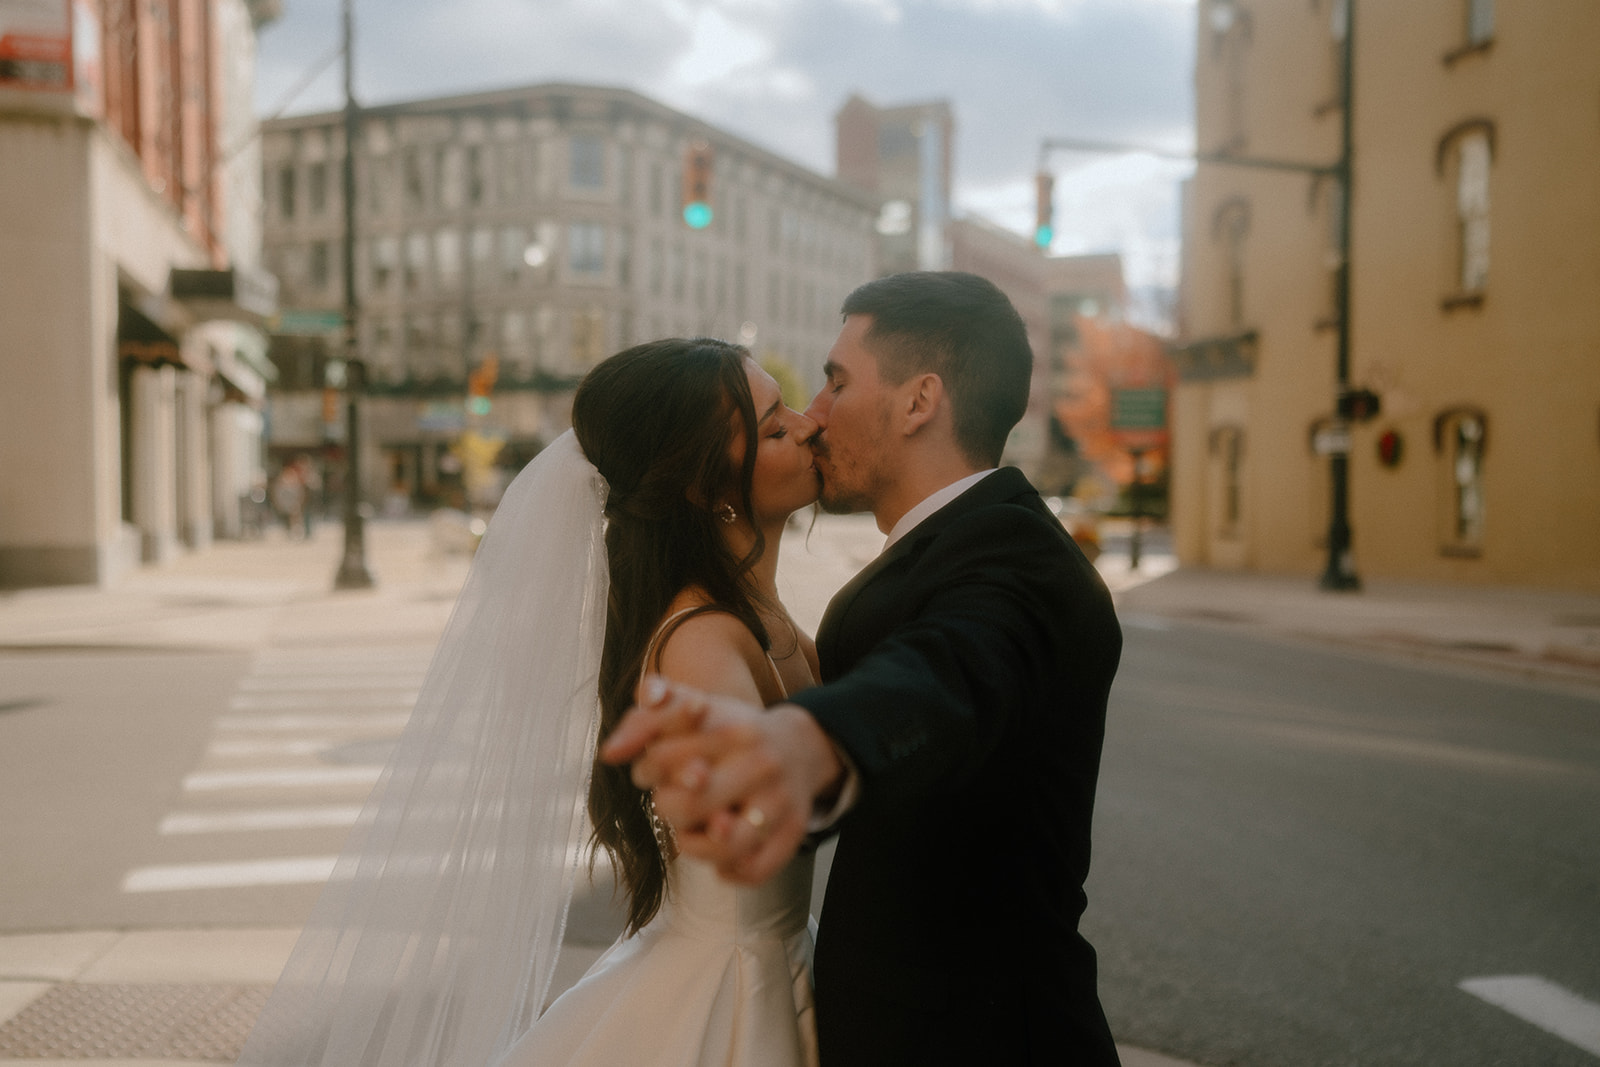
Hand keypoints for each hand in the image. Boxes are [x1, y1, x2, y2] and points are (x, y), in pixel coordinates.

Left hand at [600, 676, 842, 885]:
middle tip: (672, 800)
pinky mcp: (794, 833)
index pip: (664, 758)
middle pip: (689, 805)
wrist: (800, 746)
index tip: (652, 769)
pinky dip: (730, 870)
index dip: (646, 768)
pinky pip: (754, 869)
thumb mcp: (692, 706)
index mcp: (733, 729)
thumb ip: (646, 719)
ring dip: (694, 845)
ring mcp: (780, 802)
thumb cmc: (732, 728)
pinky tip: (721, 855)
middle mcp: (761, 765)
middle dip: (668, 807)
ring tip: (692, 831)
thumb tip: (608, 754)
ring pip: (725, 846)